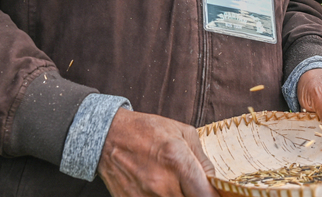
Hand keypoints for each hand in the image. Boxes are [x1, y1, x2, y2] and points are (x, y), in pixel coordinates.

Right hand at [97, 108, 218, 196]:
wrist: (108, 135)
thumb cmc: (147, 130)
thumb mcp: (182, 132)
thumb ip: (202, 158)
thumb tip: (212, 179)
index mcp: (178, 162)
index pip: (207, 196)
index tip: (212, 193)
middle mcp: (163, 184)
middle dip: (195, 195)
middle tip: (191, 187)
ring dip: (178, 196)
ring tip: (173, 186)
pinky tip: (157, 189)